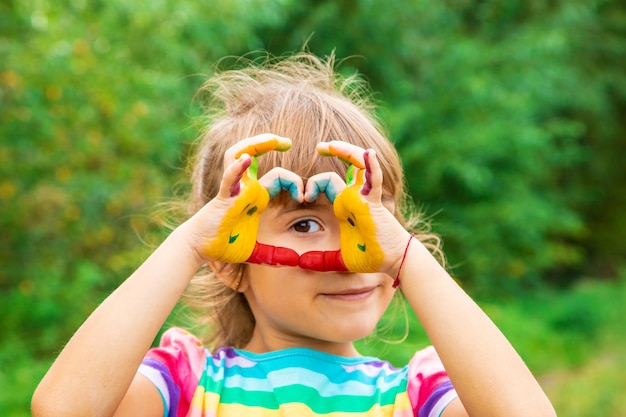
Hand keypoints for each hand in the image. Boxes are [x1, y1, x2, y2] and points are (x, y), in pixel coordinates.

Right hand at [196, 134, 291, 262]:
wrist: (200, 249)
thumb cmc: (225, 245)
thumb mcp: (258, 250)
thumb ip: (276, 254)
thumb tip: (296, 261)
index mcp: (256, 195)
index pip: (278, 175)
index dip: (293, 180)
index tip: (304, 196)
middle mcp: (245, 187)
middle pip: (254, 153)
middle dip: (270, 142)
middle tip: (287, 141)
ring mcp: (233, 189)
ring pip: (240, 155)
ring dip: (255, 144)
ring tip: (272, 139)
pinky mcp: (223, 198)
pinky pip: (229, 179)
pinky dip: (237, 168)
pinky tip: (247, 160)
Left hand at [315, 141, 410, 274]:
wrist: (391, 260)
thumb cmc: (369, 257)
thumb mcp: (338, 258)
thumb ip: (320, 259)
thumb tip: (301, 263)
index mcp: (344, 205)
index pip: (328, 182)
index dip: (314, 183)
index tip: (303, 196)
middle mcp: (354, 196)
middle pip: (345, 166)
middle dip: (334, 151)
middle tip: (319, 147)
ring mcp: (365, 196)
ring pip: (359, 164)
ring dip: (346, 151)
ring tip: (330, 145)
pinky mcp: (374, 201)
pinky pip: (374, 179)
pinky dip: (372, 166)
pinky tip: (369, 154)